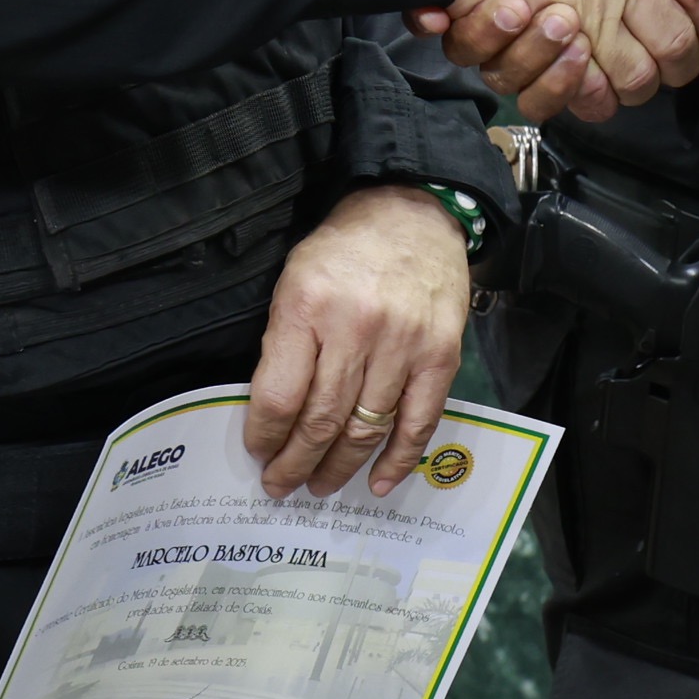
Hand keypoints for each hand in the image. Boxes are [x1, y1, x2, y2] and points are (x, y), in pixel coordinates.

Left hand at [245, 185, 472, 498]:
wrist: (412, 212)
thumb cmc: (343, 248)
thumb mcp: (293, 280)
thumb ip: (283, 342)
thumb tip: (272, 413)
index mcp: (307, 307)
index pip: (279, 396)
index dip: (265, 436)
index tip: (258, 453)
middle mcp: (356, 328)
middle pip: (320, 420)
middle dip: (295, 463)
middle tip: (280, 486)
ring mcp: (403, 345)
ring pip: (366, 429)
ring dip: (339, 467)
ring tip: (319, 486)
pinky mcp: (441, 356)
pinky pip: (418, 422)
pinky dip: (398, 460)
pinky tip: (377, 483)